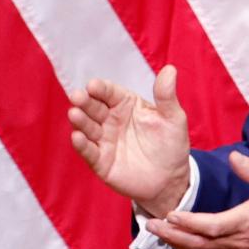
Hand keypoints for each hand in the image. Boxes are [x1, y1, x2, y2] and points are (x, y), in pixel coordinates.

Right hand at [68, 65, 190, 216]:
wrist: (170, 180)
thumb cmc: (171, 145)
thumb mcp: (173, 118)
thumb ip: (167, 96)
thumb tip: (171, 69)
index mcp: (126, 104)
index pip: (110, 92)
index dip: (101, 88)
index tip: (93, 85)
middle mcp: (111, 119)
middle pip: (94, 107)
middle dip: (84, 101)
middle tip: (77, 96)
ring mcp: (104, 139)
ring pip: (87, 127)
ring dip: (80, 120)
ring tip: (75, 114)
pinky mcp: (100, 161)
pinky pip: (88, 151)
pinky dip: (81, 144)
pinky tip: (77, 137)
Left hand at [146, 152, 248, 248]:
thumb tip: (233, 157)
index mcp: (245, 222)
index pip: (210, 226)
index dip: (188, 223)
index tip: (170, 214)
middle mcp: (237, 242)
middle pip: (197, 244)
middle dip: (171, 235)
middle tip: (151, 224)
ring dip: (176, 246)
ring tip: (158, 234)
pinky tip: (177, 246)